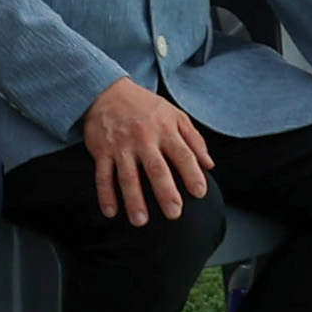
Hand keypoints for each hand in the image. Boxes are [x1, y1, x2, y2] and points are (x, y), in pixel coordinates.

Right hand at [79, 72, 214, 223]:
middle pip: (156, 169)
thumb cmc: (145, 106)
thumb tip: (209, 164)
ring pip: (127, 176)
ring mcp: (121, 146)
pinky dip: (105, 195)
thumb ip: (194, 139)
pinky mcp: (102, 151)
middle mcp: (144, 139)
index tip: (200, 193)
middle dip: (166, 192)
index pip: (183, 155)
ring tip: (140, 220)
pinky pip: (103, 176)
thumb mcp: (175, 115)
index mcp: (165, 129)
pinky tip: (111, 211)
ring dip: (134, 200)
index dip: (192, 174)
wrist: (107, 92)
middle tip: (174, 213)